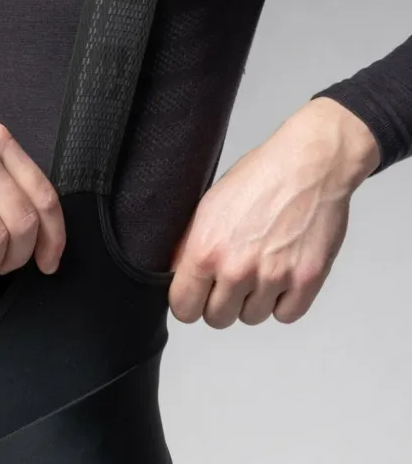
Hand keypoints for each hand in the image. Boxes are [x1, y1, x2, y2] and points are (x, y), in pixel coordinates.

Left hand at [168, 97, 380, 327]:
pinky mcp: (307, 282)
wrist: (308, 165)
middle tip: (228, 278)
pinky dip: (283, 301)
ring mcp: (274, 278)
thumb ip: (190, 244)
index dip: (187, 302)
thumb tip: (175, 272)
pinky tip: (281, 274)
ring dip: (253, 301)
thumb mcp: (207, 205)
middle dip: (220, 302)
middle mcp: (237, 269)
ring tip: (258, 267)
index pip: (183, 307)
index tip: (195, 294)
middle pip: (217, 319)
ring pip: (252, 318)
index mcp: (205, 250)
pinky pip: (285, 315)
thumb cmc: (257, 178)